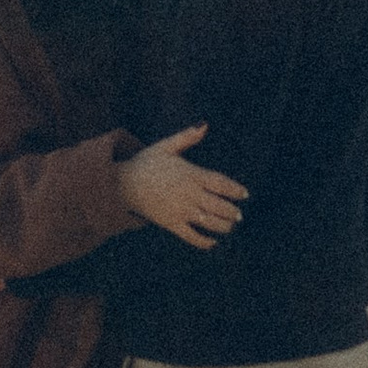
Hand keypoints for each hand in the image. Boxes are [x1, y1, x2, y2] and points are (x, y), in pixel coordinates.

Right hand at [119, 124, 246, 248]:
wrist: (122, 183)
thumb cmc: (146, 163)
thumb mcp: (166, 146)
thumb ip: (187, 137)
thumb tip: (205, 125)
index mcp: (190, 174)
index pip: (220, 182)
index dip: (235, 189)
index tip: (245, 194)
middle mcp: (189, 194)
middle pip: (219, 205)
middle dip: (232, 212)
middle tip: (239, 215)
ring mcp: (180, 211)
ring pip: (210, 222)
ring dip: (224, 226)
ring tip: (230, 226)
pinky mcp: (171, 224)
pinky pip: (191, 236)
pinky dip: (204, 242)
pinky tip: (212, 242)